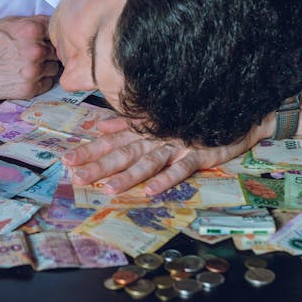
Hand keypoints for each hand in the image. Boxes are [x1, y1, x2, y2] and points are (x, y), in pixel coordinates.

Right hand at [0, 15, 60, 98]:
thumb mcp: (6, 22)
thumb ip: (31, 23)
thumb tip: (51, 23)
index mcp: (31, 29)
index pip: (55, 31)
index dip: (48, 36)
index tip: (43, 40)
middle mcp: (36, 50)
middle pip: (57, 51)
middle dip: (48, 51)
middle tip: (35, 54)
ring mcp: (33, 71)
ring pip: (54, 68)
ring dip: (46, 67)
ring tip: (29, 65)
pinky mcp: (28, 89)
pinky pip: (47, 84)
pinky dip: (41, 81)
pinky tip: (27, 76)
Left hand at [63, 115, 274, 194]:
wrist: (235, 111)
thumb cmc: (192, 116)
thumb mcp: (156, 118)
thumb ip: (128, 123)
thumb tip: (100, 126)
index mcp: (145, 130)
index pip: (111, 142)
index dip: (89, 150)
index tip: (66, 160)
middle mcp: (156, 137)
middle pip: (123, 153)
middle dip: (98, 165)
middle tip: (76, 177)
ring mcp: (177, 145)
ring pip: (148, 161)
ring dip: (128, 176)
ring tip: (108, 189)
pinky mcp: (199, 152)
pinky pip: (180, 167)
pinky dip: (165, 179)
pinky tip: (150, 191)